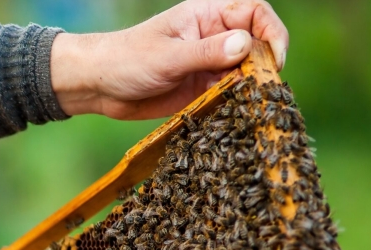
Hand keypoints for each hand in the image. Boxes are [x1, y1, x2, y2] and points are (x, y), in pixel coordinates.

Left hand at [50, 0, 288, 119]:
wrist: (98, 86)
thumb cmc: (126, 59)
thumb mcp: (167, 56)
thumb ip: (206, 52)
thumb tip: (246, 45)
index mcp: (207, 14)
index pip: (255, 12)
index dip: (272, 32)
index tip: (272, 59)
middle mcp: (213, 37)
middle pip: (257, 45)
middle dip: (265, 65)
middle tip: (264, 90)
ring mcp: (209, 64)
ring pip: (246, 73)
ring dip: (252, 89)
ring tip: (252, 107)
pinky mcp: (202, 89)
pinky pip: (229, 95)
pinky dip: (236, 104)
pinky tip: (236, 116)